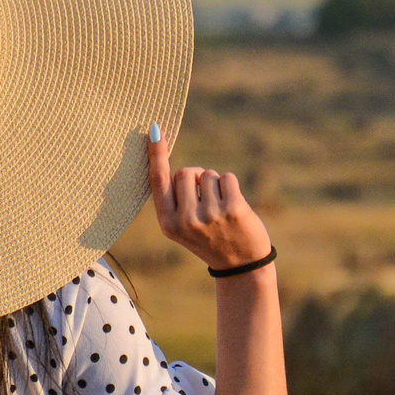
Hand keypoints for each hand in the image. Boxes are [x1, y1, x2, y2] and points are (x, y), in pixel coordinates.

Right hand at [145, 125, 270, 270]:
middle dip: (196, 178)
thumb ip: (175, 200)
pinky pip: (226, 178)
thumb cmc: (209, 239)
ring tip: (220, 208)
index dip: (156, 154)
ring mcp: (210, 215)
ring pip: (208, 175)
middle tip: (205, 202)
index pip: (159, 180)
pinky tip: (233, 206)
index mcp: (168, 224)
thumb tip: (177, 167)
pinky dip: (230, 186)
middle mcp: (186, 220)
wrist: (240, 265)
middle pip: (186, 172)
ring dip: (215, 185)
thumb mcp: (182, 227)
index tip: (154, 129)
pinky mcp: (233, 210)